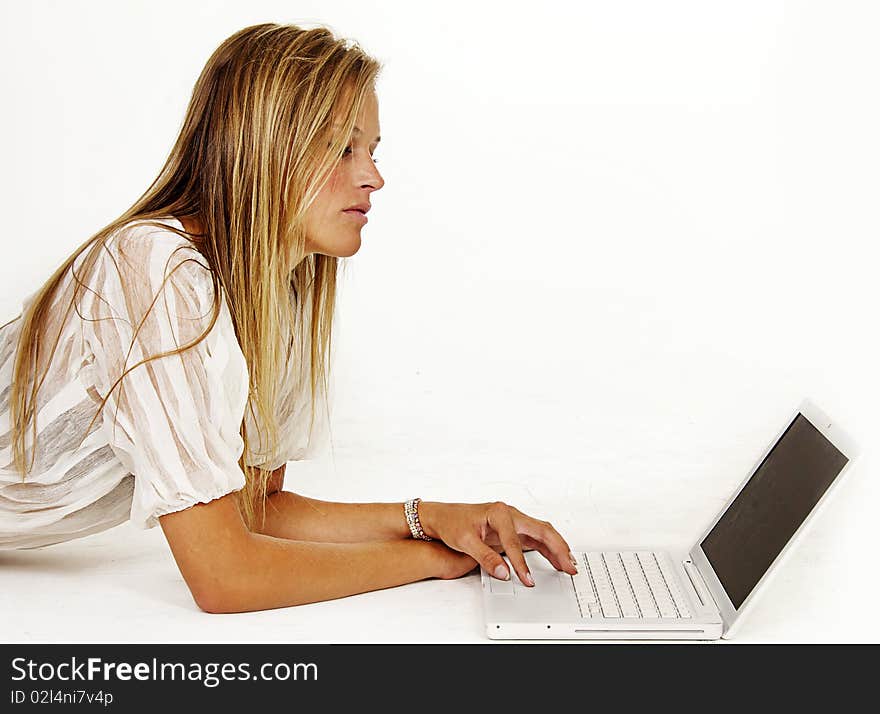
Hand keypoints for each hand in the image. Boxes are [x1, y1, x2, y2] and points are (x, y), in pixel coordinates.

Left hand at [418, 501, 576, 586]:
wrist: (443, 517)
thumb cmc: (452, 523)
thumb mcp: (465, 541)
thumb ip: (486, 558)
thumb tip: (504, 573)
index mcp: (499, 512)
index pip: (515, 540)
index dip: (522, 563)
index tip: (527, 579)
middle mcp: (510, 513)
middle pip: (541, 530)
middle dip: (558, 549)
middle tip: (569, 566)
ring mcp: (513, 520)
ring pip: (542, 533)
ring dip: (557, 548)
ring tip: (569, 565)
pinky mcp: (513, 529)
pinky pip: (535, 538)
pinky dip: (547, 548)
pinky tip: (556, 559)